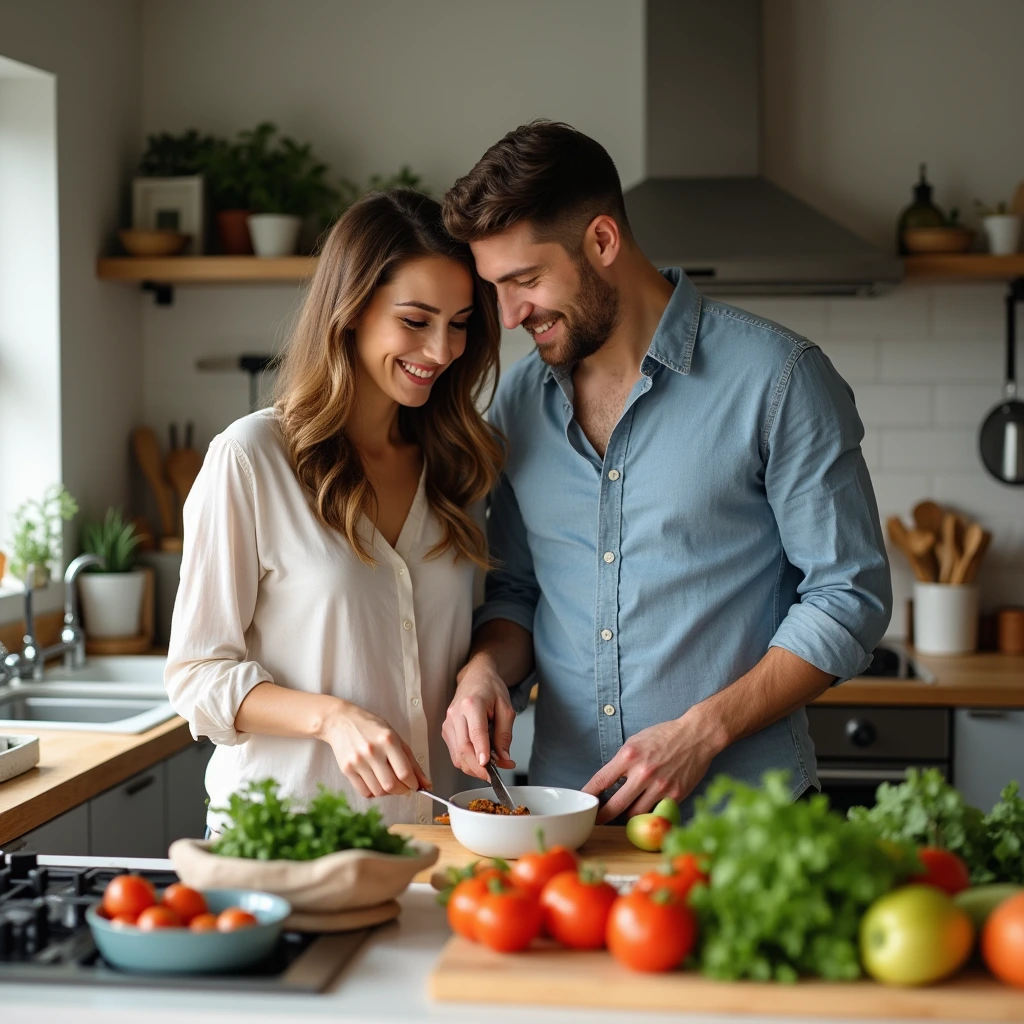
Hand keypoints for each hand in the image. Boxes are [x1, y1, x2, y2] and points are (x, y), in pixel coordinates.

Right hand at [319, 700, 430, 798]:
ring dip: (388, 792)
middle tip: (404, 788)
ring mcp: (358, 761)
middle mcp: (372, 751)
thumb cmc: (372, 727)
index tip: (415, 786)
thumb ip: (412, 762)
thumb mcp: (395, 737)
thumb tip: (427, 784)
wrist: (341, 721)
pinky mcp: (346, 769)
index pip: (405, 773)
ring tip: (389, 782)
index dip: (413, 785)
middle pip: (391, 786)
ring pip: (378, 791)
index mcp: (388, 740)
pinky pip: (365, 792)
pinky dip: (374, 792)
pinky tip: (376, 782)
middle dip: (402, 791)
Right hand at [443, 656, 515, 780]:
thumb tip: (504, 759)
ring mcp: (448, 723)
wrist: (475, 677)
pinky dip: (466, 762)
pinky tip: (478, 762)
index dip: (481, 752)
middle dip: (478, 768)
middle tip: (494, 776)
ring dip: (472, 768)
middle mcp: (456, 714)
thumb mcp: (506, 708)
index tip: (488, 767)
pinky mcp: (446, 730)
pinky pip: (454, 753)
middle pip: (463, 748)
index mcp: (472, 704)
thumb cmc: (491, 689)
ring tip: (489, 769)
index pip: (476, 733)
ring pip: (457, 755)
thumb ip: (505, 735)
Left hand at [582, 714, 720, 823]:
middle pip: (616, 805)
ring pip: (636, 814)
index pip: (601, 780)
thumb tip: (609, 782)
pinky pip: (656, 813)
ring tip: (621, 818)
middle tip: (596, 821)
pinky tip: (644, 814)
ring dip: (626, 817)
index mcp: (629, 756)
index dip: (589, 794)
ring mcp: (660, 786)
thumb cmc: (664, 736)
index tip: (582, 802)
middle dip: (603, 816)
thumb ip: (622, 762)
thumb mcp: (636, 741)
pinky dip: (648, 815)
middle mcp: (643, 773)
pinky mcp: (675, 796)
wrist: (696, 736)